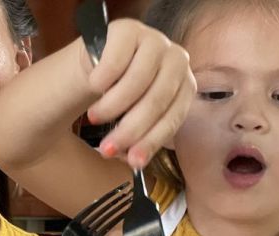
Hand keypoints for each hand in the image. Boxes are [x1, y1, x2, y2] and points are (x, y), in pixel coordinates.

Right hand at [82, 19, 195, 168]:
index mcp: (185, 87)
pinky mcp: (130, 29)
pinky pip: (116, 60)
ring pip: (137, 81)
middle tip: (107, 148)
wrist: (97, 64)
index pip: (172, 118)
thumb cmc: (120, 95)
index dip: (152, 142)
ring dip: (113, 106)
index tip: (132, 162)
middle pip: (156, 101)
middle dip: (130, 130)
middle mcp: (177, 62)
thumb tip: (131, 161)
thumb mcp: (132, 120)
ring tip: (95, 117)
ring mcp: (155, 42)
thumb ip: (137, 140)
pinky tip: (93, 87)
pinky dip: (103, 79)